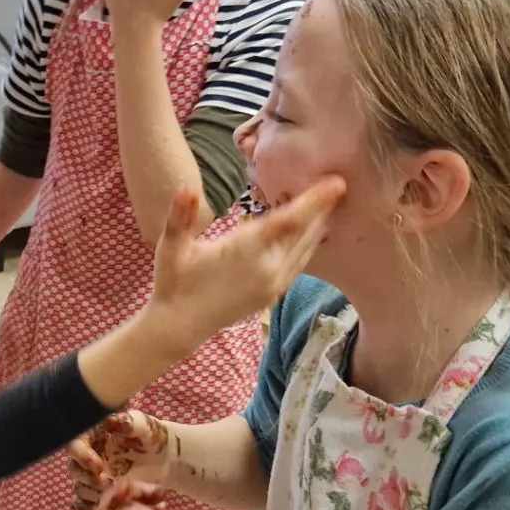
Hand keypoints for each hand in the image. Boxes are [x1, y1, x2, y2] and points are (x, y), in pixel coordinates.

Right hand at [67, 412, 172, 509]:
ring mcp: (93, 480)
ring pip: (82, 492)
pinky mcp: (101, 497)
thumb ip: (127, 423)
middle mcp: (87, 459)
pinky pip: (91, 508)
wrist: (165, 458)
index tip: (99, 468)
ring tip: (121, 499)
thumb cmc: (151, 436)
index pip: (74, 446)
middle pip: (75, 471)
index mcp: (91, 438)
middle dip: (90, 481)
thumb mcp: (143, 426)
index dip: (82, 458)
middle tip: (109, 486)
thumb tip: (108, 421)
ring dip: (97, 497)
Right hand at [144, 177, 344, 350]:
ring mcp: (274, 284)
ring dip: (319, 224)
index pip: (289, 221)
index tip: (335, 183)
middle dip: (322, 208)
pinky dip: (309, 244)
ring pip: (306, 249)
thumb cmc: (174, 283)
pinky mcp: (274, 293)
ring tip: (331, 202)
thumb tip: (185, 188)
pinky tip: (313, 231)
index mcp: (247, 252)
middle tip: (339, 184)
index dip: (313, 201)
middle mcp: (268, 269)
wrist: (179, 327)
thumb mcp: (171, 247)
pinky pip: (300, 263)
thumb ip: (179, 217)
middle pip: (305, 233)